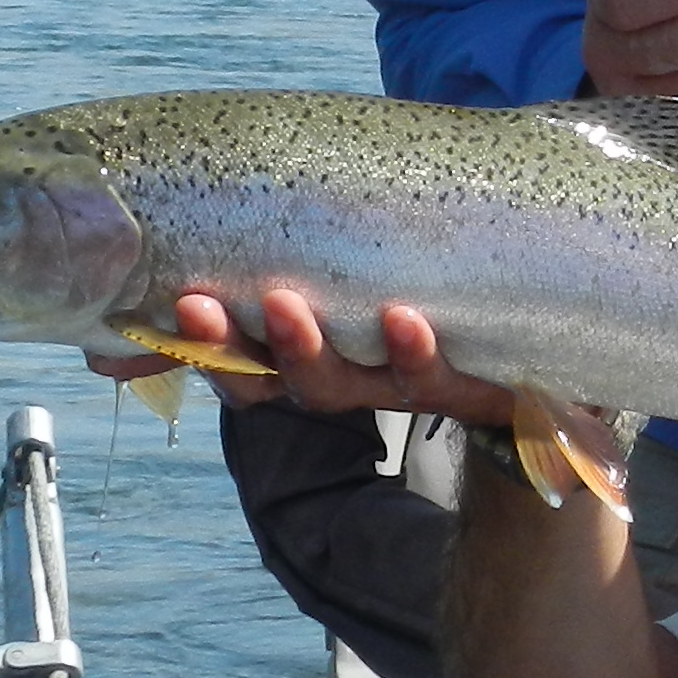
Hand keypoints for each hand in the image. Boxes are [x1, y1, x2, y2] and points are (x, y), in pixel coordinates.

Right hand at [77, 282, 519, 428]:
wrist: (553, 372)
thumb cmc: (430, 315)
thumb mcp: (348, 292)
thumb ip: (264, 291)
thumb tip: (124, 318)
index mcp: (311, 360)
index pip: (231, 361)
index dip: (183, 349)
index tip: (142, 317)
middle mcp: (349, 381)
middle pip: (272, 375)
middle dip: (230, 343)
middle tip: (195, 306)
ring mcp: (406, 386)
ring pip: (344, 381)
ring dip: (307, 348)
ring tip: (284, 305)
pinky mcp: (476, 385)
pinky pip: (438, 377)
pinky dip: (416, 352)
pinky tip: (401, 319)